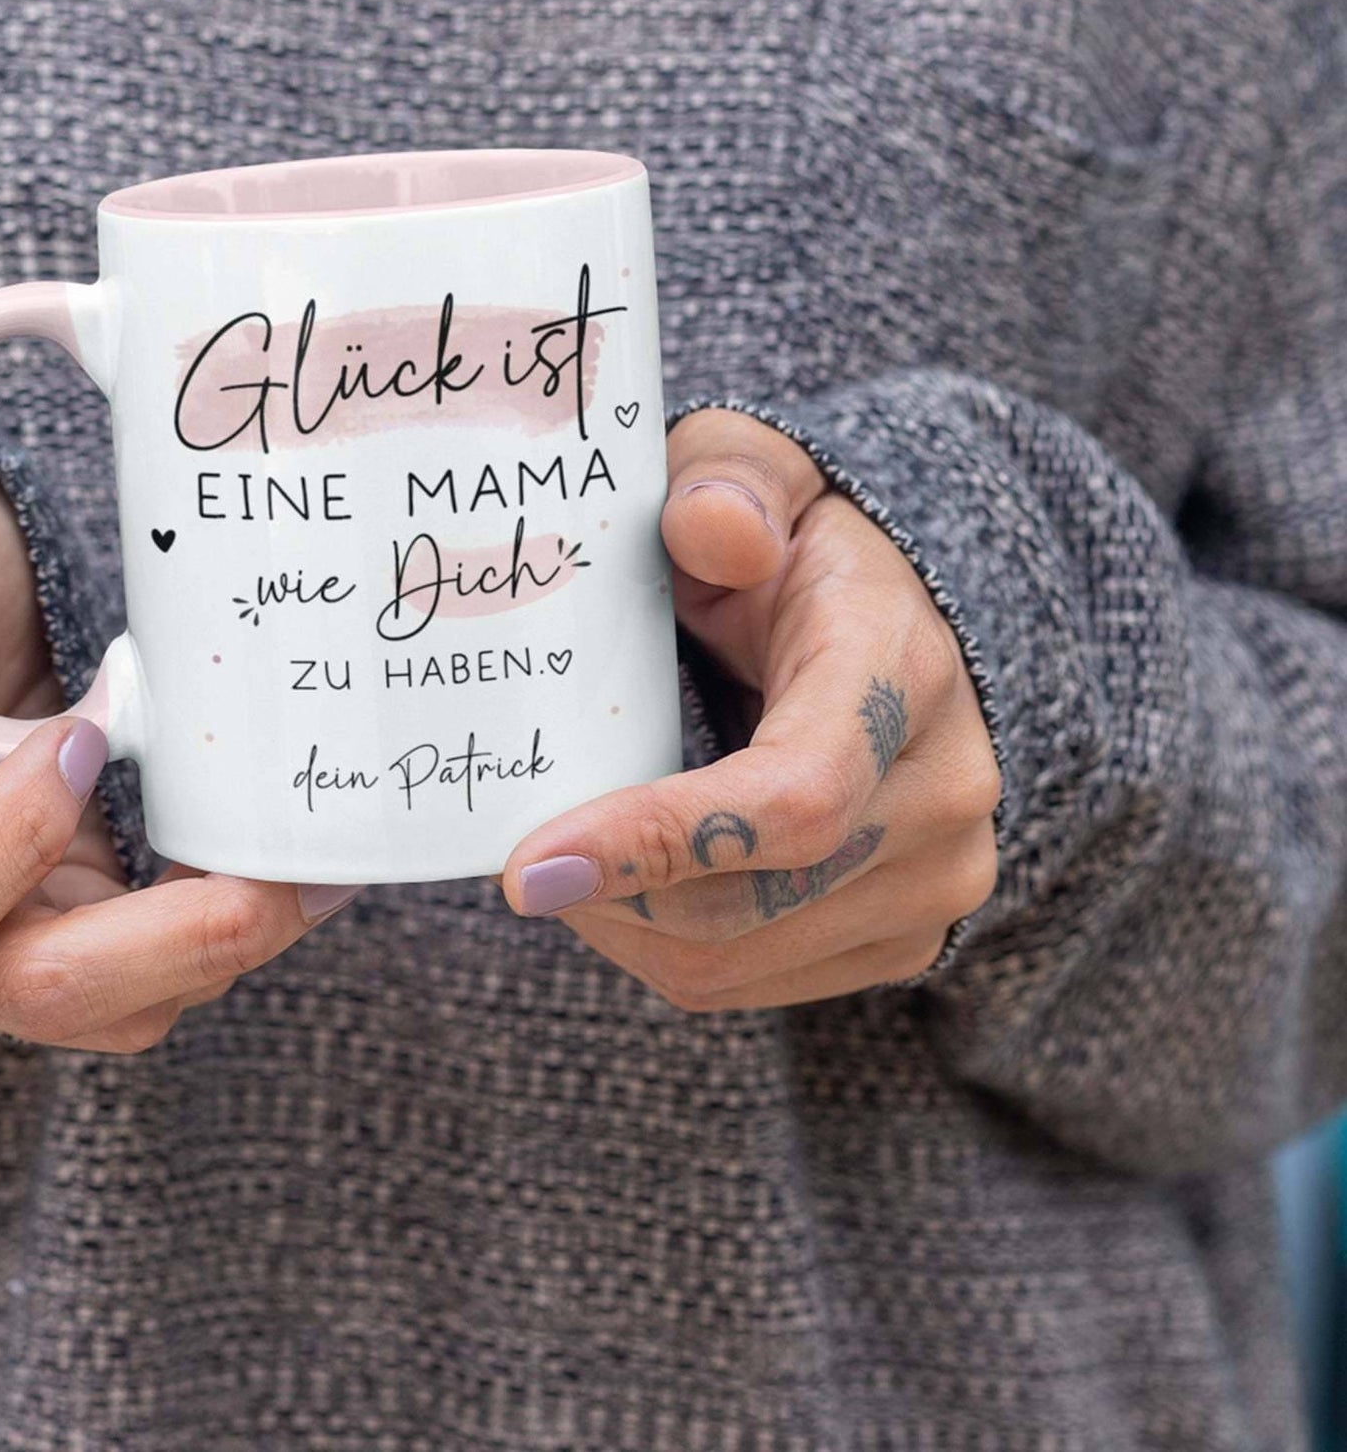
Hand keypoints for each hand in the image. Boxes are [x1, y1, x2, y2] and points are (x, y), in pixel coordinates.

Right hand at [0, 457, 353, 1051]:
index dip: (11, 845)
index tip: (82, 736)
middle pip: (30, 991)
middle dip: (171, 944)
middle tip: (276, 878)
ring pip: (111, 1009)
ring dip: (221, 948)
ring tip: (312, 870)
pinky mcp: (66, 934)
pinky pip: (151, 975)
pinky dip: (225, 932)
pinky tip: (293, 867)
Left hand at [501, 409, 999, 1008]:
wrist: (909, 620)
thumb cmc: (800, 541)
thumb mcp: (759, 471)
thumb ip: (729, 481)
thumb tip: (709, 529)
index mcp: (902, 672)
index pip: (793, 797)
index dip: (657, 842)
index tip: (528, 865)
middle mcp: (941, 792)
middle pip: (749, 902)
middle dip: (608, 892)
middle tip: (512, 854)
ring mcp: (934, 881)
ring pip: (735, 961)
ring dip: (622, 926)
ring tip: (563, 857)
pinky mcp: (904, 940)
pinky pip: (750, 982)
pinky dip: (662, 946)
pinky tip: (625, 881)